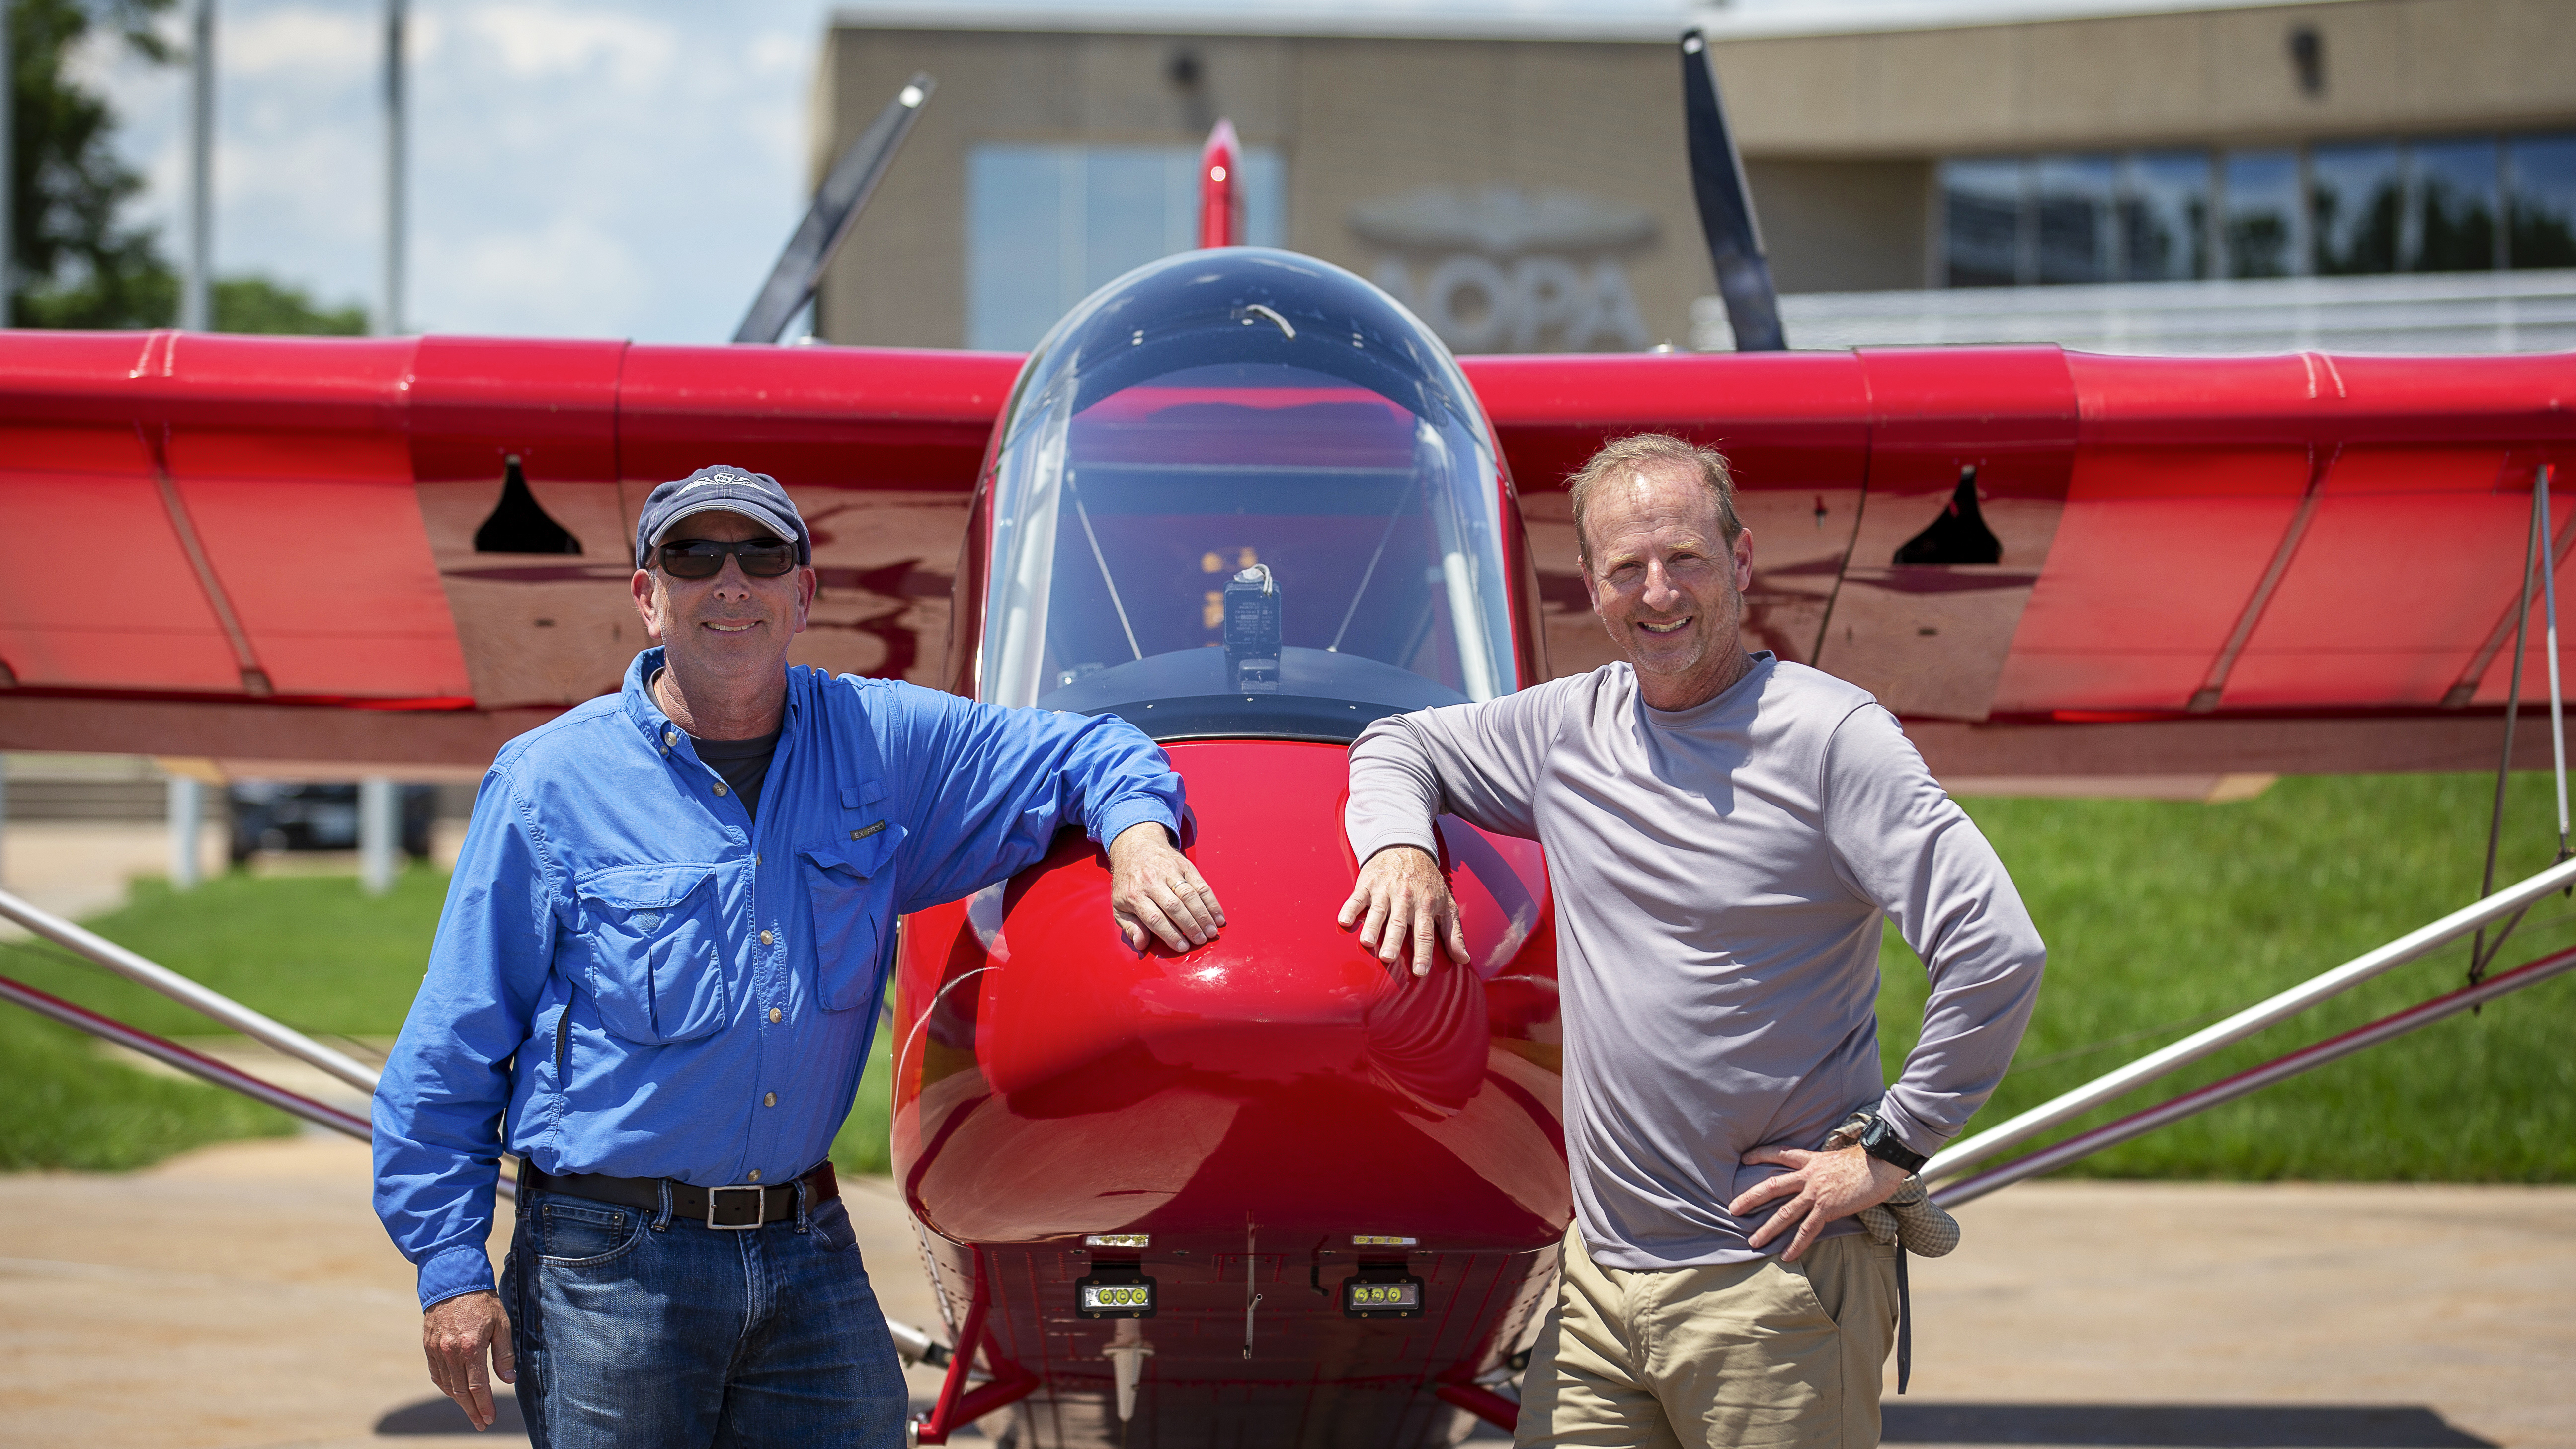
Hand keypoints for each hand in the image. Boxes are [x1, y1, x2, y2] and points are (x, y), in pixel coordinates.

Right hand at [422, 1290, 513, 1430]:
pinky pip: (436, 1374)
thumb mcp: (502, 1323)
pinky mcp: (428, 1346)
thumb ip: (504, 1353)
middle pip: (461, 1391)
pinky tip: (455, 1392)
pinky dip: (446, 1386)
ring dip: (459, 1401)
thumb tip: (508, 1380)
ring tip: (471, 1411)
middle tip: (481, 1424)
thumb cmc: (483, 1301)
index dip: (484, 1405)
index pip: (478, 1386)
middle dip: (472, 1410)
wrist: (453, 1280)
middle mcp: (450, 1352)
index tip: (489, 1419)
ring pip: (447, 1385)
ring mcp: (436, 1350)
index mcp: (471, 1347)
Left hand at [1107, 822, 1224, 951]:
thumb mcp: (1119, 905)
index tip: (1183, 947)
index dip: (1170, 934)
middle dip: (1190, 926)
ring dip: (1203, 915)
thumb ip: (1129, 927)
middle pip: (1174, 907)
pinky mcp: (1184, 865)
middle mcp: (1151, 881)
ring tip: (1211, 932)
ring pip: (1189, 895)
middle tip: (1201, 941)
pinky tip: (1218, 916)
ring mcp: (1169, 871)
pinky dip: (1211, 901)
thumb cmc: (1129, 882)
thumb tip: (1141, 944)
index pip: (1154, 918)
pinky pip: (1200, 884)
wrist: (1136, 846)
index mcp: (1134, 894)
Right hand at [1336, 845, 1468, 976]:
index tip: (1420, 972)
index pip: (1425, 933)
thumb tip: (1463, 959)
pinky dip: (1350, 908)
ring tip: (1366, 942)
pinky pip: (1357, 897)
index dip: (1423, 953)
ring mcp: (1385, 890)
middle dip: (1394, 940)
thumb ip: (1454, 933)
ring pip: (1378, 911)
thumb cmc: (1427, 882)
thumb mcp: (1447, 904)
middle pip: (1399, 923)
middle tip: (1388, 957)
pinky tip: (1344, 920)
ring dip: (1372, 926)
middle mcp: (1406, 898)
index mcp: (1426, 905)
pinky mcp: (1368, 883)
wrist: (1407, 847)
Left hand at [1726, 1143, 1909, 1261]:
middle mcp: (1809, 1175)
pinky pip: (1808, 1229)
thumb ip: (1827, 1166)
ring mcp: (1817, 1192)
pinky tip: (1786, 1255)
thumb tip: (1828, 1171)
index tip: (1745, 1158)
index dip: (1761, 1155)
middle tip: (1732, 1208)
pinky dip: (1796, 1244)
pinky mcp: (1828, 1208)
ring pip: (1785, 1212)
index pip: (1780, 1154)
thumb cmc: (1867, 1160)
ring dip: (1768, 1228)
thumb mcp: (1840, 1157)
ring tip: (1753, 1241)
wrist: (1881, 1162)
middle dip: (1750, 1197)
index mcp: (1811, 1160)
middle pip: (1772, 1186)